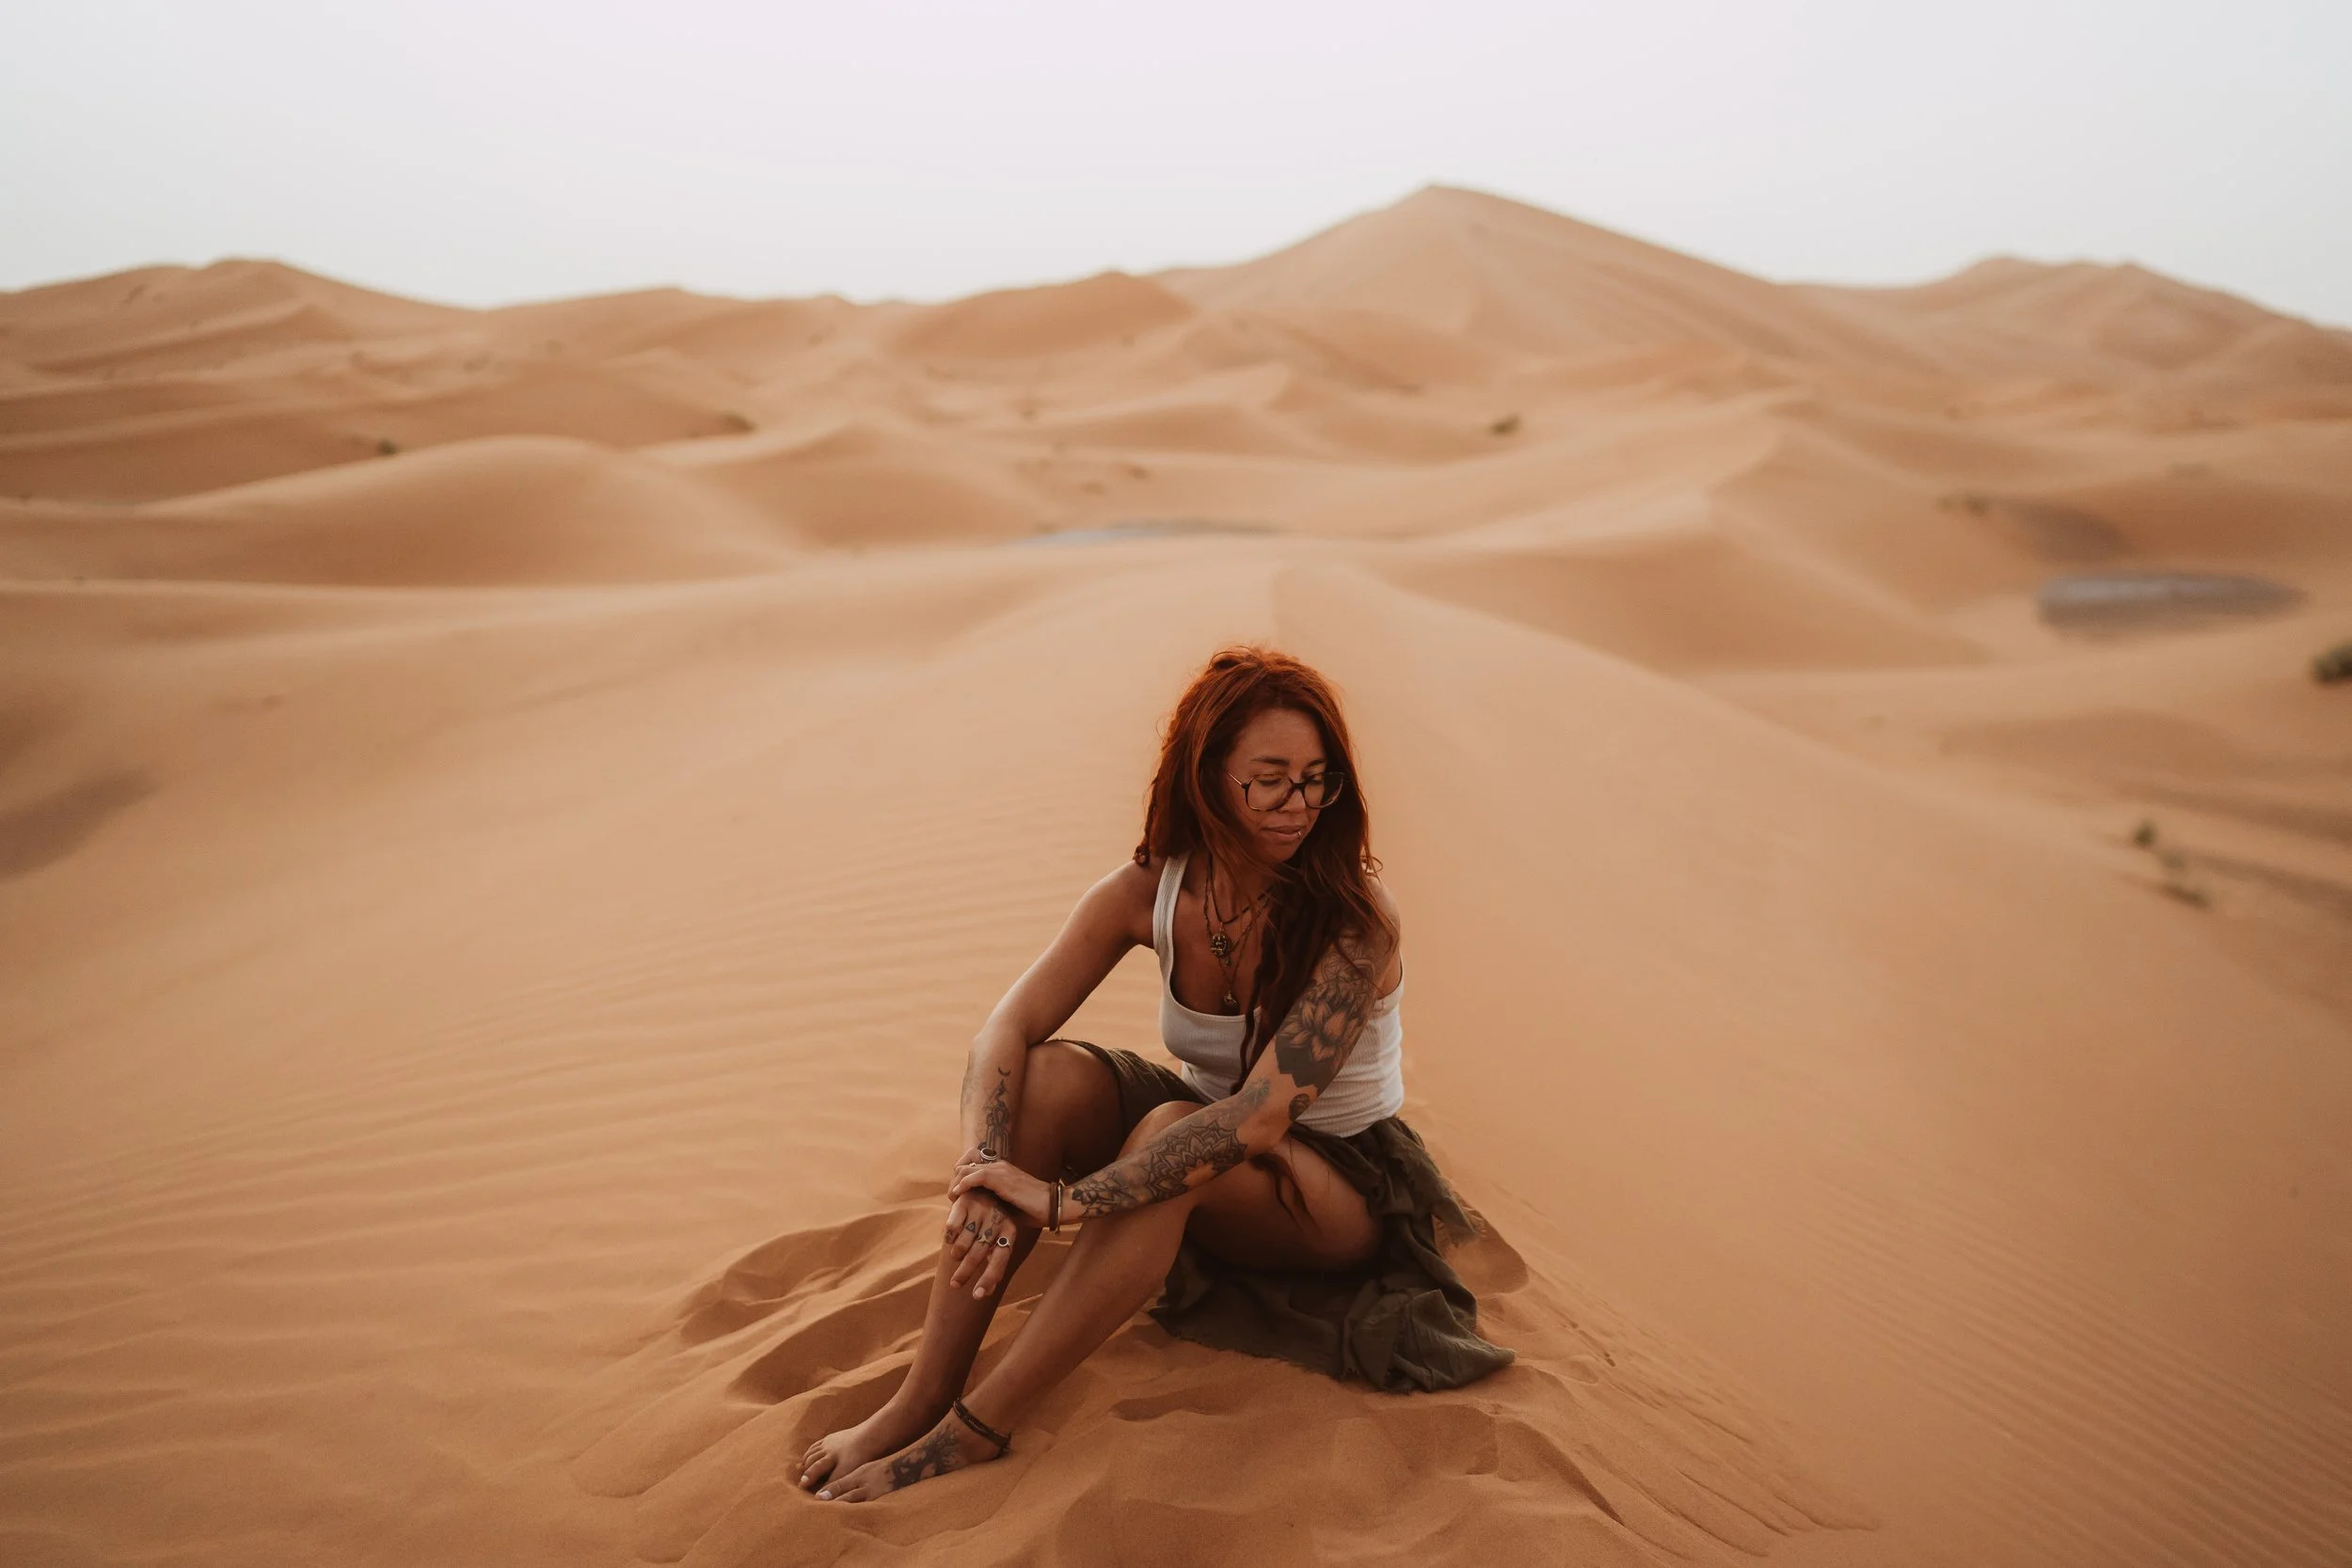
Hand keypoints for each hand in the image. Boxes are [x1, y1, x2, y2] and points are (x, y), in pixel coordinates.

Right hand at [941, 1185, 1019, 1299]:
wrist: (986, 1189)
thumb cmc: (992, 1223)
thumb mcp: (999, 1239)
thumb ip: (995, 1263)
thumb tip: (986, 1292)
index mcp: (1009, 1231)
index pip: (1000, 1260)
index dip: (988, 1278)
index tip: (977, 1295)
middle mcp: (996, 1220)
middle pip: (977, 1255)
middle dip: (964, 1274)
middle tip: (954, 1285)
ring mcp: (980, 1210)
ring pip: (962, 1244)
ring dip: (956, 1254)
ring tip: (956, 1256)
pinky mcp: (964, 1203)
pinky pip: (951, 1228)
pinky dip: (949, 1238)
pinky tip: (951, 1238)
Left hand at [950, 1149, 1052, 1230]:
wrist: (1053, 1205)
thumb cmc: (1034, 1210)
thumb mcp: (1009, 1206)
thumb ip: (994, 1205)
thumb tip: (980, 1219)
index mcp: (1001, 1170)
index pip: (972, 1167)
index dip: (961, 1179)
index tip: (955, 1196)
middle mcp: (999, 1166)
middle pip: (966, 1165)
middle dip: (955, 1180)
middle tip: (951, 1197)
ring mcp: (1001, 1170)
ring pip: (967, 1168)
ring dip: (956, 1182)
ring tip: (952, 1197)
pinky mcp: (1002, 1178)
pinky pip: (976, 1175)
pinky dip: (964, 1184)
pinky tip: (958, 1194)